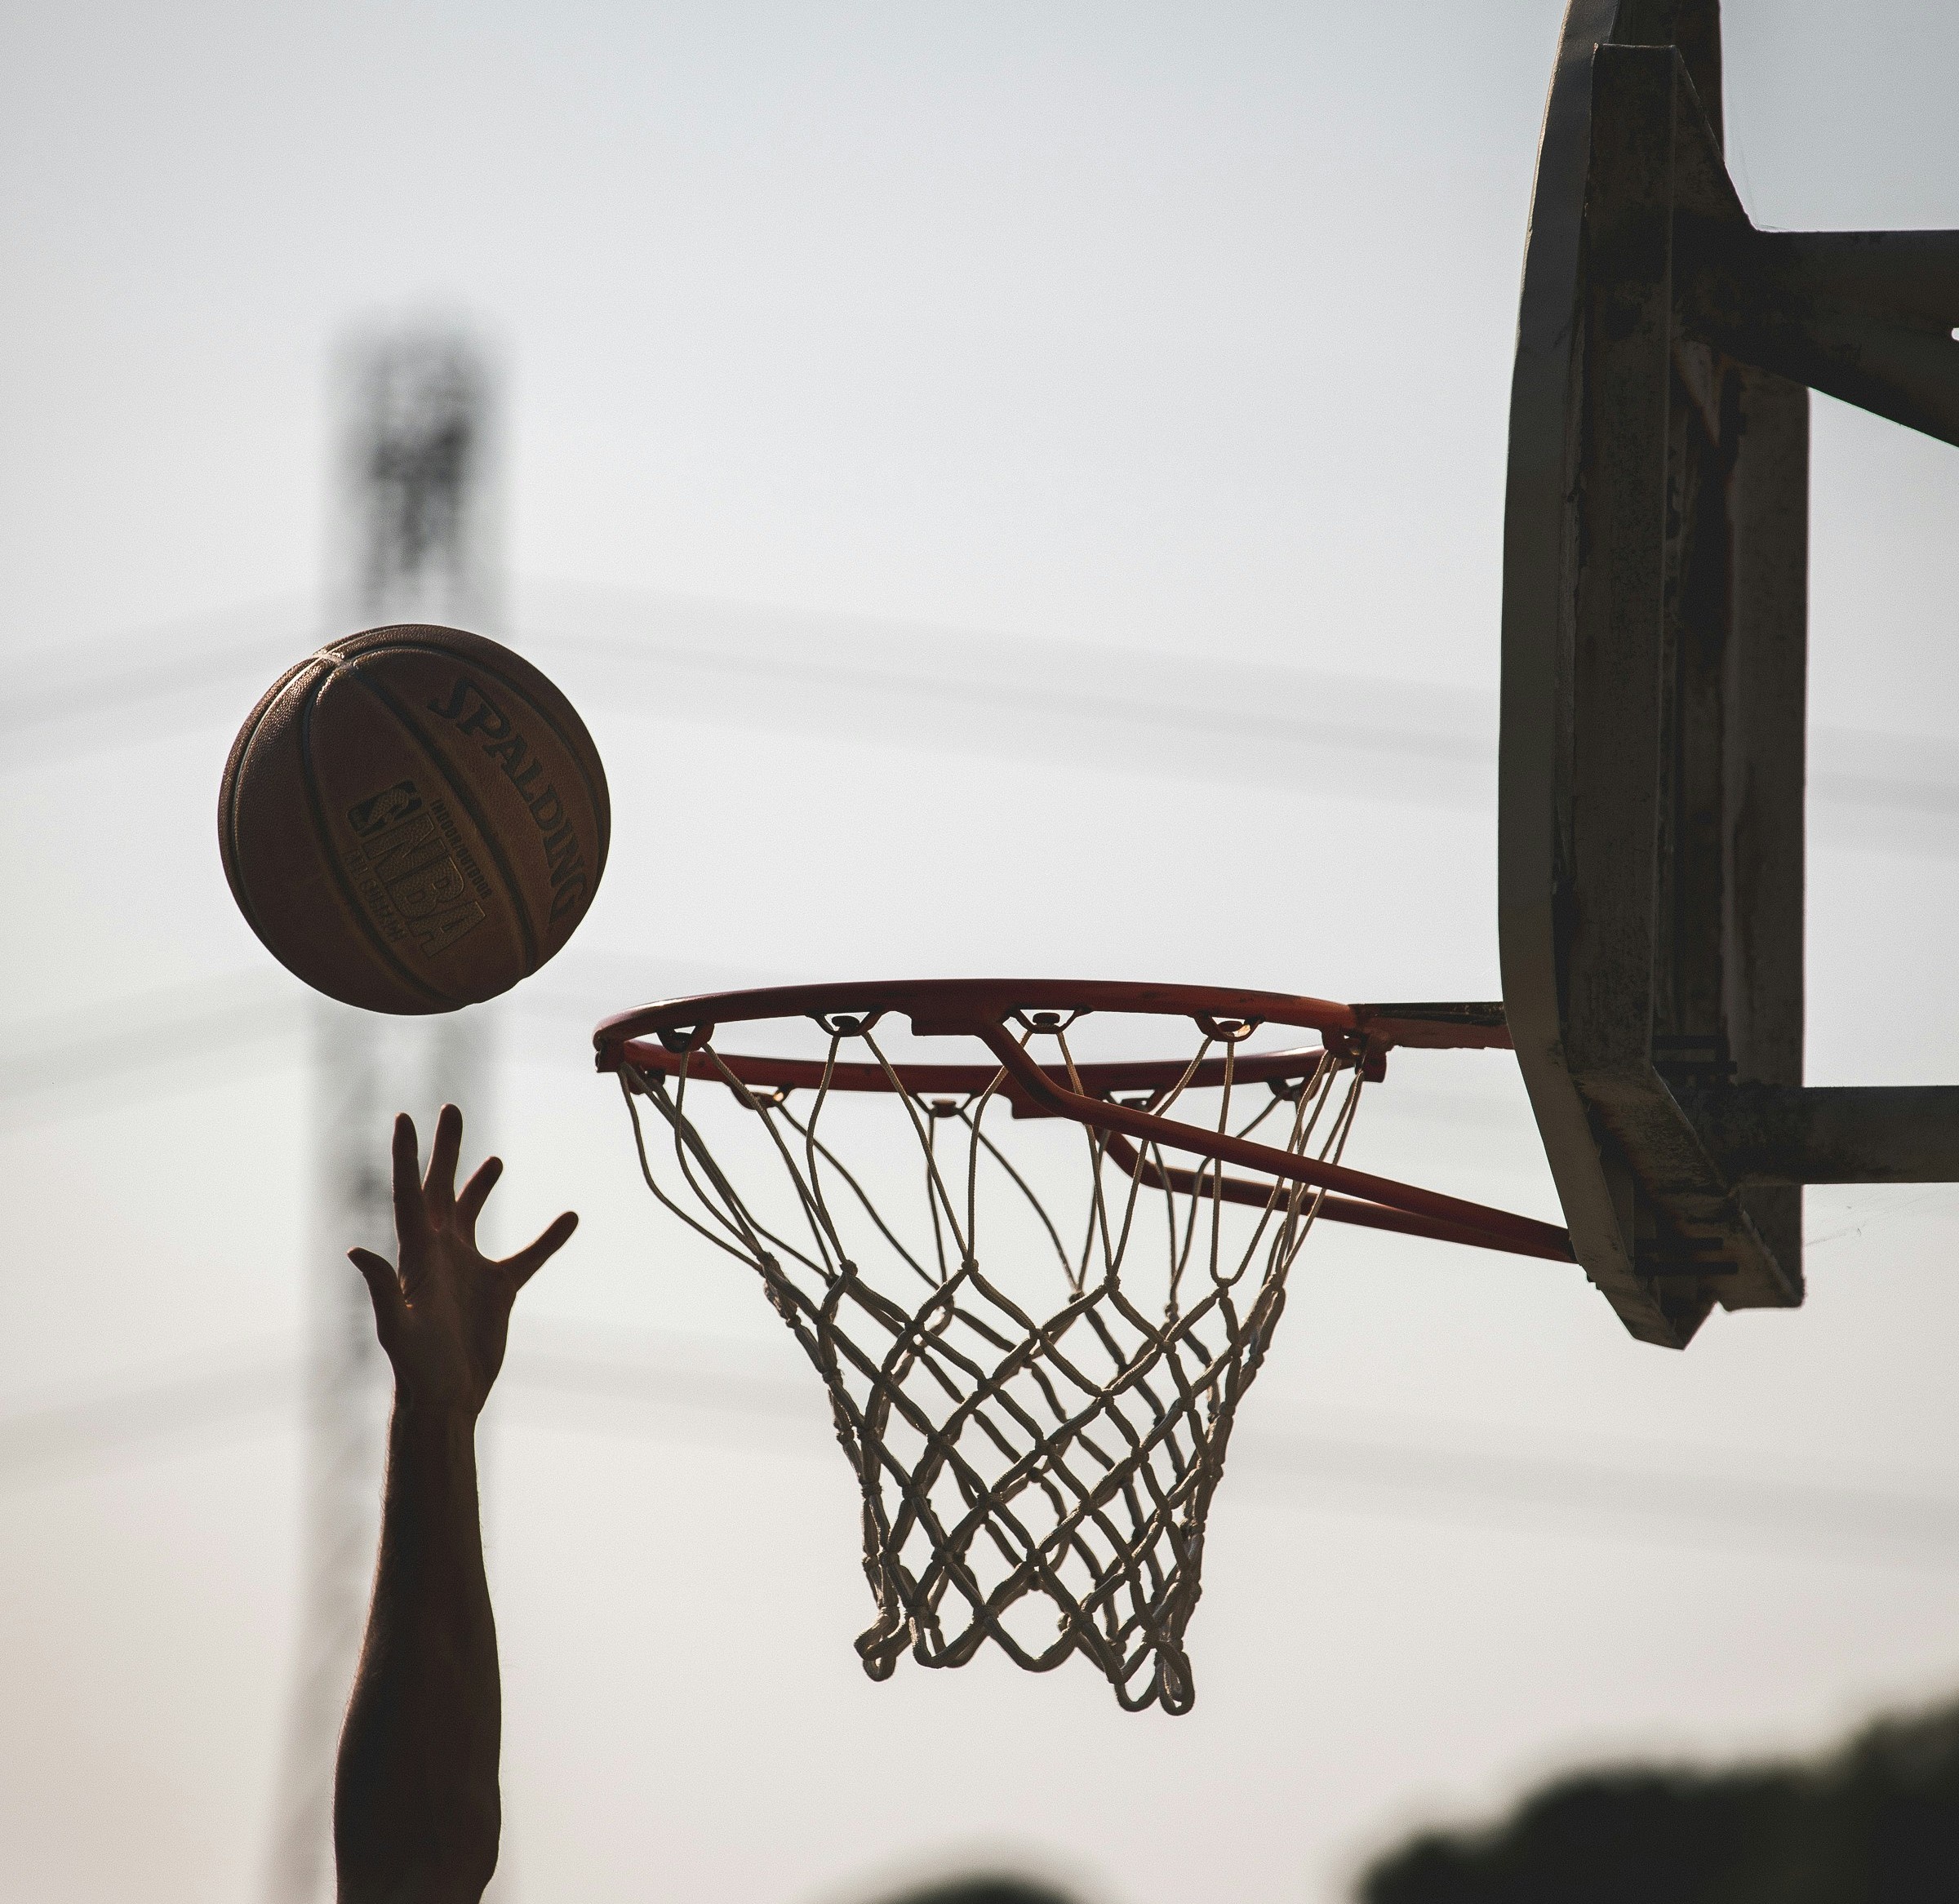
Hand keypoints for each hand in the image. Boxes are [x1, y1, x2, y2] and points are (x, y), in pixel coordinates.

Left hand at [350, 1105, 577, 1416]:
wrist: (446, 1399)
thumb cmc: (415, 1367)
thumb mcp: (397, 1326)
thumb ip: (381, 1287)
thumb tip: (355, 1249)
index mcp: (417, 1253)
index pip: (410, 1192)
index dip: (406, 1154)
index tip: (405, 1117)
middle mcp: (440, 1252)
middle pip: (442, 1188)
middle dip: (445, 1149)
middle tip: (451, 1109)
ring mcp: (468, 1269)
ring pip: (475, 1215)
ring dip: (481, 1185)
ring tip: (493, 1160)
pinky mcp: (497, 1290)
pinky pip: (528, 1257)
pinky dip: (549, 1239)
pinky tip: (570, 1219)